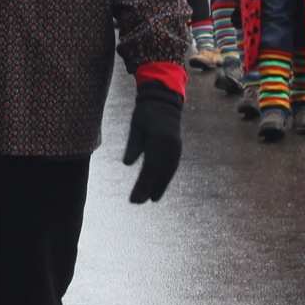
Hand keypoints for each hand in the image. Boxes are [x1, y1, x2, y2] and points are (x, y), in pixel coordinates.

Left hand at [122, 82, 182, 202]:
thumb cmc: (146, 114)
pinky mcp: (177, 148)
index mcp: (159, 142)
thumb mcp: (136, 127)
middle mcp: (170, 147)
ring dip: (159, 186)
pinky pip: (172, 167)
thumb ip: (133, 145)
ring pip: (167, 172)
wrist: (164, 102)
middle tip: (137, 202)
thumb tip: (127, 163)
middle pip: (158, 173)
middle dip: (148, 189)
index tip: (134, 198)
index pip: (149, 168)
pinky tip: (159, 185)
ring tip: (151, 198)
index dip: (142, 185)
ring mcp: (176, 148)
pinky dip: (166, 177)